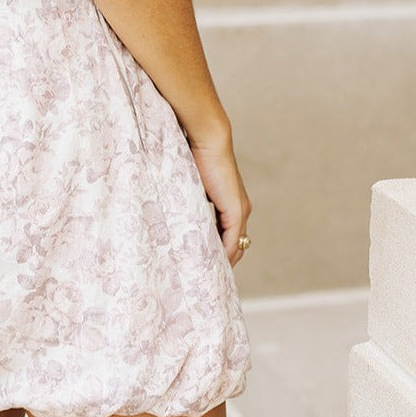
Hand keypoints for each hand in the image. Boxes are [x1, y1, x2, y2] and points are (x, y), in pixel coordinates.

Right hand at [188, 130, 251, 265]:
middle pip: (235, 246)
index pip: (227, 236)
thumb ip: (190, 201)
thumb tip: (174, 212)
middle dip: (221, 262)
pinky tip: (211, 266)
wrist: (208, 139)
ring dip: (222, 262)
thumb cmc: (196, 155)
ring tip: (205, 276)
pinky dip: (224, 256)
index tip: (202, 264)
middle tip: (203, 277)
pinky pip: (232, 242)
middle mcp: (240, 209)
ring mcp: (240, 211)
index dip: (217, 251)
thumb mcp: (192, 184)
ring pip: (235, 247)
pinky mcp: (236, 211)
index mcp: (231, 203)